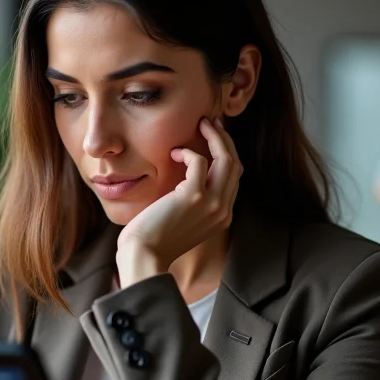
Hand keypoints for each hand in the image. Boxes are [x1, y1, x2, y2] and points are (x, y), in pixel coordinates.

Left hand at [116, 117, 241, 283]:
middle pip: (235, 164)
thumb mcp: (182, 223)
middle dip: (225, 140)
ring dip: (215, 137)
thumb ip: (192, 205)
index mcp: (222, 217)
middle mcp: (223, 210)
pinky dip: (187, 152)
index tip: (215, 138)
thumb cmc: (154, 241)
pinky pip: (198, 161)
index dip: (227, 154)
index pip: (234, 178)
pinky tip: (174, 153)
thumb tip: (185, 183)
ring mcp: (211, 203)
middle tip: (211, 123)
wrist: (144, 256)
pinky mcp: (193, 196)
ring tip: (202, 125)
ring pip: (226, 159)